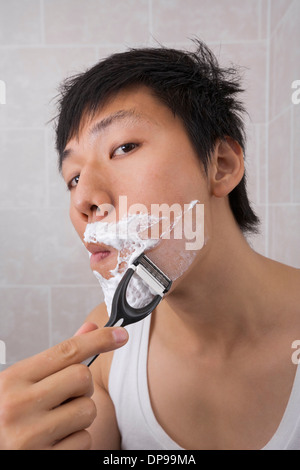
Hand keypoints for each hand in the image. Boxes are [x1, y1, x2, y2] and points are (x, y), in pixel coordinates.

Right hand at [0, 324, 127, 449]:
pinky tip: (55, 441)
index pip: (67, 351)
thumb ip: (59, 356)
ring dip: (80, 415)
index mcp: (13, 379)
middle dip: (83, 387)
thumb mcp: (24, 382)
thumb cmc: (9, 414)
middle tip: (65, 397)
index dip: (98, 339)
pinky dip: (76, 440)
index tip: (121, 334)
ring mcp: (29, 435)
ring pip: (88, 410)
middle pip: (83, 377)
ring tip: (56, 421)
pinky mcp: (44, 458)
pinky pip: (84, 439)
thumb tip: (91, 328)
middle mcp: (18, 405)